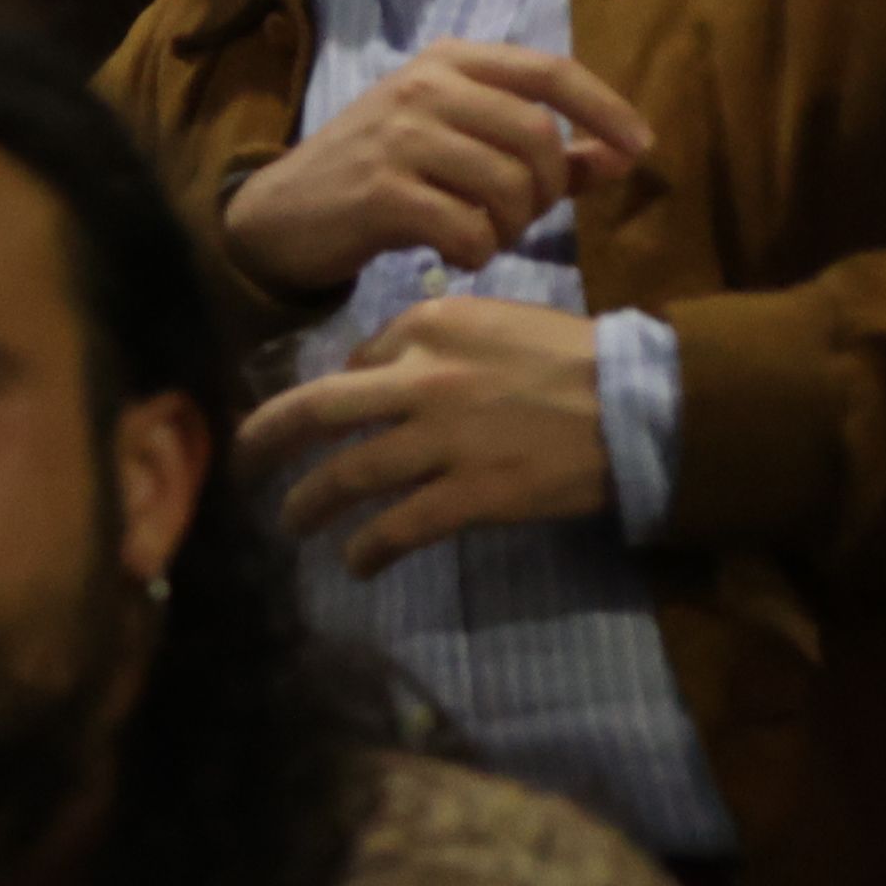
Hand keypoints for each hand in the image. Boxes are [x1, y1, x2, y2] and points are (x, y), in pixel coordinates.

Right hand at [220, 39, 650, 303]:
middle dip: (548, 191)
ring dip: (514, 227)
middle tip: (524, 219)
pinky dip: (479, 253)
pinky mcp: (381, 192)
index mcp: (449, 62)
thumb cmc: (378, 176)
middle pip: (536, 138)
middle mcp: (425, 87)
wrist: (279, 216)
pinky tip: (461, 256)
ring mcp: (400, 137)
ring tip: (490, 238)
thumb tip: (624, 156)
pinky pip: (468, 228)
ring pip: (508, 186)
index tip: (641, 148)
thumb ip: (537, 148)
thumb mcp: (454, 144)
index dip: (605, 110)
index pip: (550, 73)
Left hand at [240, 293, 611, 573]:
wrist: (644, 401)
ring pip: (346, 476)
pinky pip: (397, 527)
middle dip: (264, 442)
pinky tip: (356, 563)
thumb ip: (435, 339)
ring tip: (290, 524)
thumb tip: (369, 369)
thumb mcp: (500, 321)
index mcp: (433, 326)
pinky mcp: (470, 492)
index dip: (329, 397)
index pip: (354, 362)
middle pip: (316, 412)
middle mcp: (425, 378)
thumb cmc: (578, 360)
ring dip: (307, 505)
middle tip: (241, 467)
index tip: (318, 424)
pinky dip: (367, 550)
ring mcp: (445, 438)